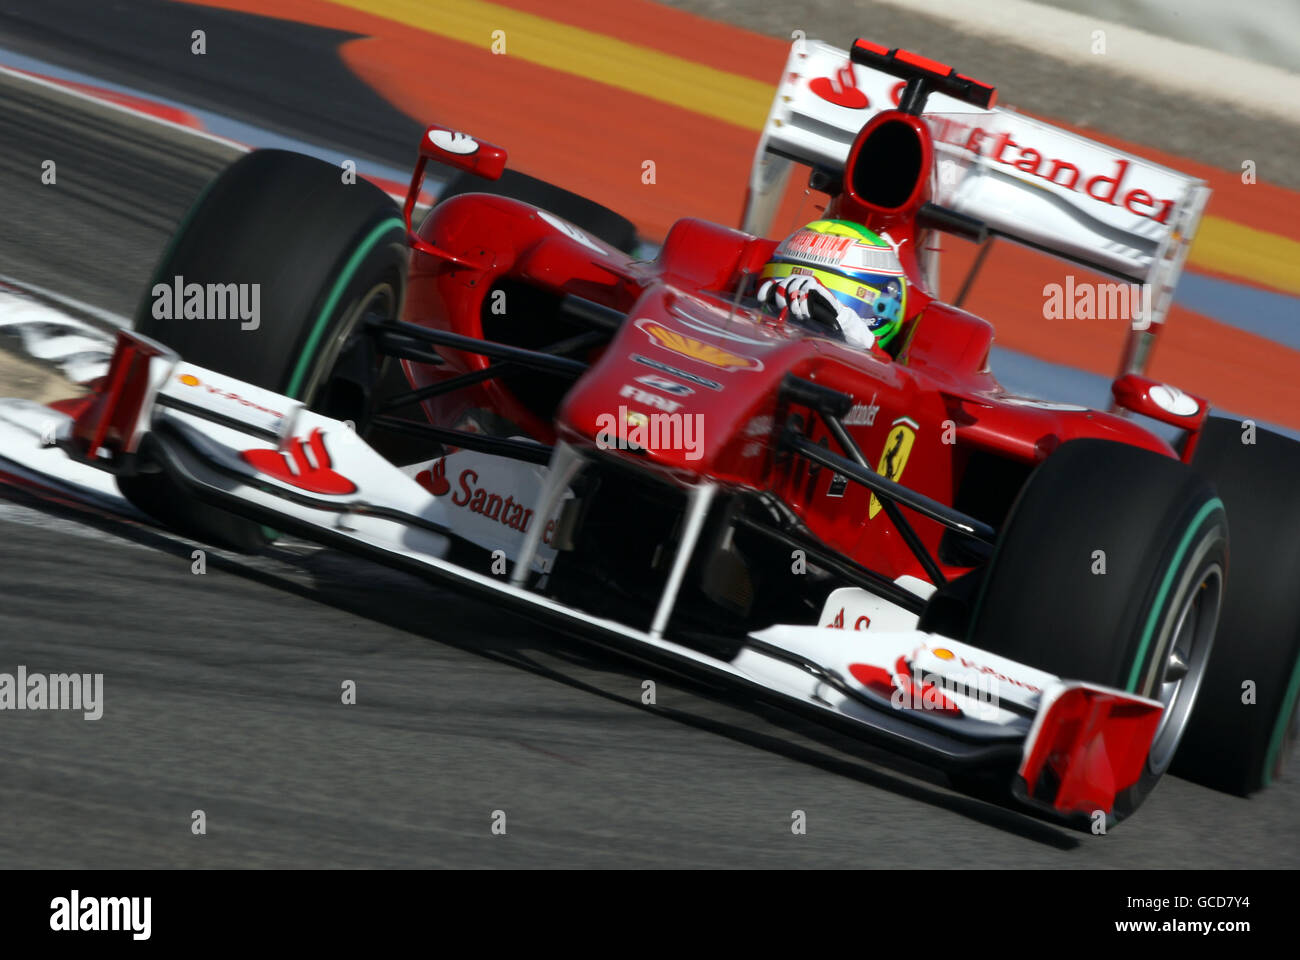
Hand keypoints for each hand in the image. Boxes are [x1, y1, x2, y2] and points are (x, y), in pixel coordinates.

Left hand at [757, 275, 874, 347]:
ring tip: (798, 315)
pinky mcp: (814, 283)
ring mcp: (803, 281)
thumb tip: (762, 316)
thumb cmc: (810, 320)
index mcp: (785, 289)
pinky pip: (804, 288)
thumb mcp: (792, 318)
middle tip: (785, 313)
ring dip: (793, 303)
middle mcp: (792, 283)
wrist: (831, 319)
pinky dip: (803, 302)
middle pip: (779, 286)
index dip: (763, 292)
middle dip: (780, 302)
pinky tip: (806, 311)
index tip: (760, 302)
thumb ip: (779, 314)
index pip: (769, 286)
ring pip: (791, 286)